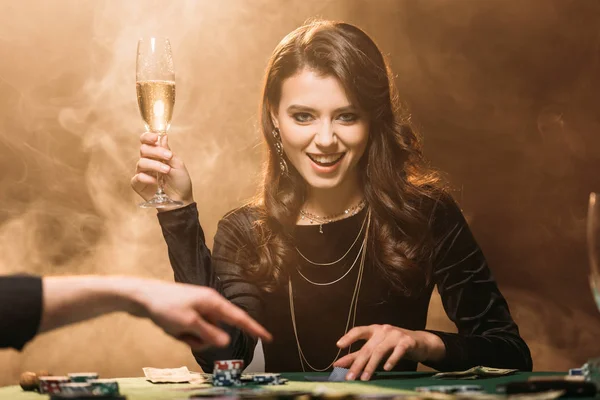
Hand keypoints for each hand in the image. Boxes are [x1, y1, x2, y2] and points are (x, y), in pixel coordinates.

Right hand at [131, 132, 192, 206]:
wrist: (181, 200)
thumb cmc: (180, 182)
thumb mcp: (178, 165)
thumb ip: (168, 151)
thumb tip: (163, 136)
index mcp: (156, 154)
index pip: (146, 141)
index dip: (148, 137)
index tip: (155, 138)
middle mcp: (148, 161)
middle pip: (143, 149)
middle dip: (156, 152)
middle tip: (168, 157)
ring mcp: (142, 173)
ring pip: (141, 163)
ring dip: (155, 165)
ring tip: (167, 171)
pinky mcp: (138, 184)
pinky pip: (137, 177)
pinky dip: (146, 178)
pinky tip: (155, 182)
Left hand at [132, 280, 271, 349]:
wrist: (142, 296)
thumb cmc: (166, 307)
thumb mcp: (189, 324)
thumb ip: (209, 334)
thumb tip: (227, 341)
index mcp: (213, 302)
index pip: (239, 318)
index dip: (254, 328)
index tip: (268, 337)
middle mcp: (209, 304)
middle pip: (218, 331)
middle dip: (204, 339)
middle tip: (185, 333)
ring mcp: (198, 309)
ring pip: (204, 334)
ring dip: (191, 337)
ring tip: (175, 329)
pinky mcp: (188, 313)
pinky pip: (193, 331)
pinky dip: (183, 334)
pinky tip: (171, 328)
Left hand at [334, 324, 442, 380]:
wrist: (420, 342)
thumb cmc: (394, 345)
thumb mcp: (377, 347)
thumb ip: (358, 355)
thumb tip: (337, 363)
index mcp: (374, 330)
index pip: (358, 331)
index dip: (348, 337)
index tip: (339, 345)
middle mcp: (383, 330)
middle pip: (367, 348)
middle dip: (358, 364)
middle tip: (350, 377)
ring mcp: (395, 335)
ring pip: (380, 351)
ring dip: (371, 366)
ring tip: (364, 378)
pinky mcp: (407, 342)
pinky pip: (398, 351)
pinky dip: (391, 360)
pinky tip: (386, 369)